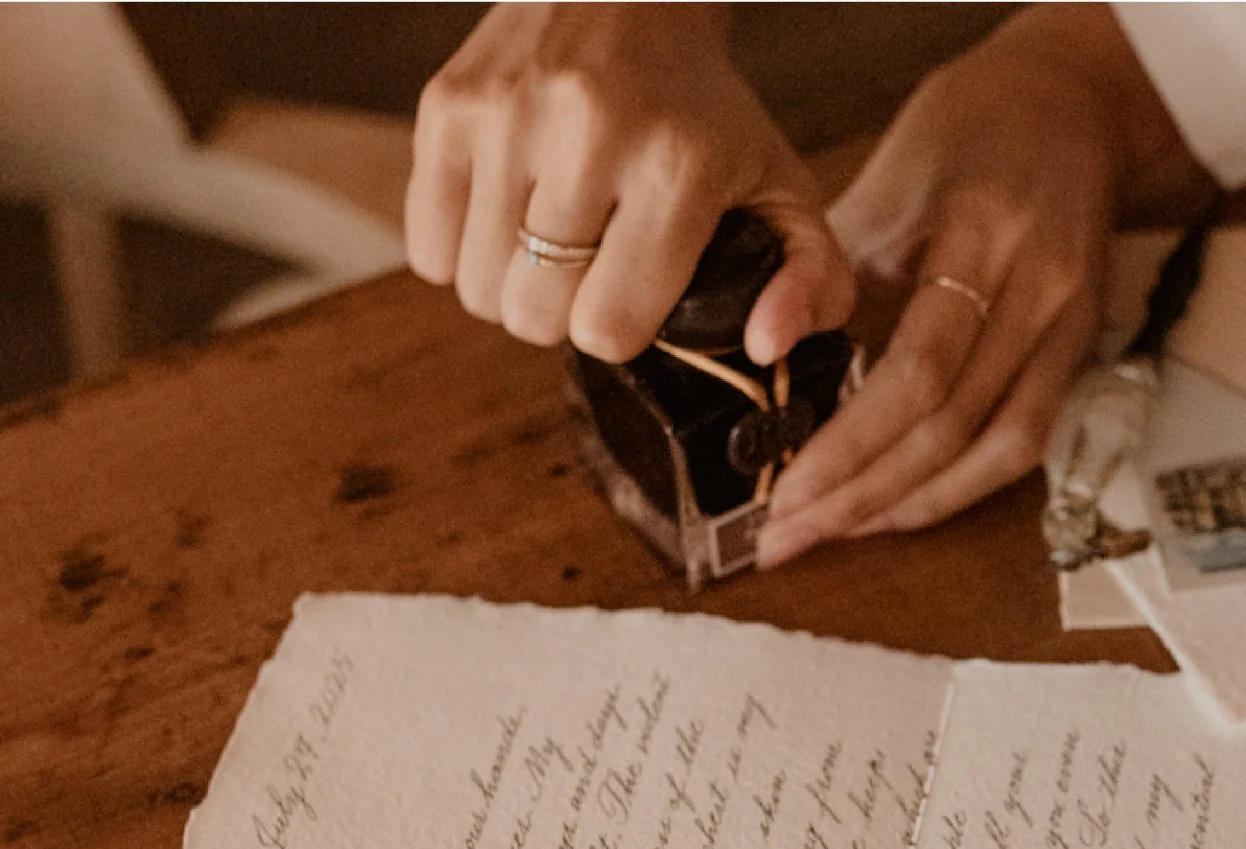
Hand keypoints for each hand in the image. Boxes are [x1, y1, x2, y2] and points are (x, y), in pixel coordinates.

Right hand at [408, 3, 852, 365]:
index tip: (636, 297)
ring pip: (478, 291)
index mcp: (677, 167)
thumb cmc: (708, 113)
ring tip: (552, 249)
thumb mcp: (785, 191)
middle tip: (591, 273)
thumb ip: (816, 285)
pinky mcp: (448, 103)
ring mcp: (508, 114)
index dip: (619, 332)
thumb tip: (766, 348)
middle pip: (534, 315)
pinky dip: (462, 256)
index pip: (608, 327)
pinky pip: (429, 247)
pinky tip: (506, 225)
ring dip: (512, 290)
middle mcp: (587, 132)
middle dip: (562, 315)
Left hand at [754, 5, 1207, 565]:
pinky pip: (1022, 446)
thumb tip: (770, 356)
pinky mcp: (1077, 354)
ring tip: (837, 532)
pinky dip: (958, 487)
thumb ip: (837, 267)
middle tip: (789, 535)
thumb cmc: (974, 126)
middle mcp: (1038, 293)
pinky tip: (901, 507)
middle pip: (949, 429)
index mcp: (984, 237)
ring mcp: (1067, 331)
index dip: (849, 447)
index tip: (785, 491)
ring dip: (909, 507)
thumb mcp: (891, 173)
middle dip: (861, 496)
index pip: (918, 373)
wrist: (1074, 103)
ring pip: (992, 453)